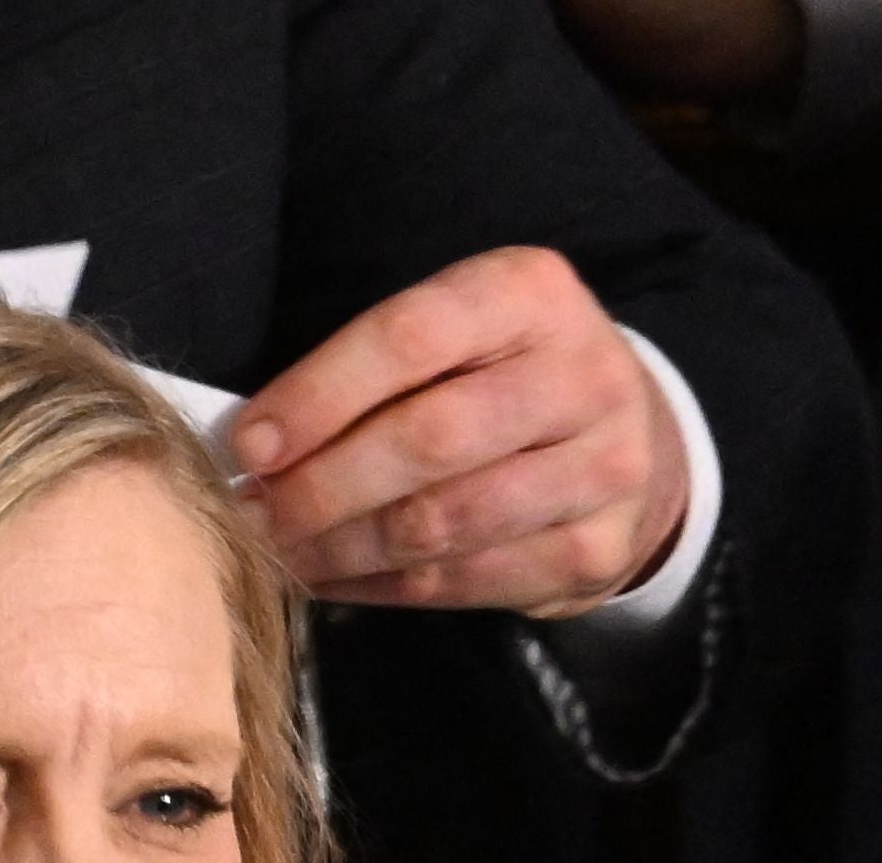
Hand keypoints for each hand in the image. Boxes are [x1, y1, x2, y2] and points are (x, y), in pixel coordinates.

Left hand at [232, 245, 692, 614]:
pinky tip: (339, 579)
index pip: (405, 339)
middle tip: (253, 514)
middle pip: (428, 441)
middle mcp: (581, 377)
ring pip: (449, 522)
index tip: (248, 443)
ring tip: (282, 551)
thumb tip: (259, 438)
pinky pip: (476, 579)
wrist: (633, 429)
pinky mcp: (603, 549)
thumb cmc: (500, 366)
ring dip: (346, 546)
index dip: (316, 395)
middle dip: (322, 486)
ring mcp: (604, 469)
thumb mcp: (456, 325)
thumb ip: (372, 362)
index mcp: (528, 294)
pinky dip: (392, 587)